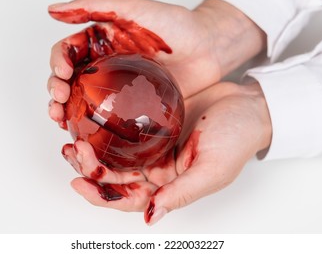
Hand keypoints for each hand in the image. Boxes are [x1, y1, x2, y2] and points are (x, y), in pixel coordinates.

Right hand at [47, 0, 265, 124]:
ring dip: (66, 110)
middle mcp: (105, 64)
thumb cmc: (176, 26)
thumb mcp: (134, 8)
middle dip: (56, 90)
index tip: (63, 75)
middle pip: (69, 79)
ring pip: (82, 100)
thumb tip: (53, 10)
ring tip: (61, 121)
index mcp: (101, 41)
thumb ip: (95, 6)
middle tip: (58, 101)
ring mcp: (117, 86)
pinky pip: (106, 117)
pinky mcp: (131, 105)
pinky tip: (85, 133)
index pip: (67, 52)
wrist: (208, 49)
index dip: (57, 63)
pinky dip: (91, 125)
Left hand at [64, 81, 271, 224]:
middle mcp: (157, 168)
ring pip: (115, 153)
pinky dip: (107, 126)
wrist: (247, 105)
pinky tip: (92, 118)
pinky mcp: (153, 121)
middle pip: (115, 176)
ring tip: (73, 138)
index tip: (79, 184)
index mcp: (169, 187)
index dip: (102, 196)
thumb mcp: (212, 169)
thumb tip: (151, 217)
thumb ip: (182, 193)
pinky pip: (124, 127)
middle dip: (90, 169)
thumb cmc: (237, 138)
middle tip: (74, 151)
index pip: (129, 199)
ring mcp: (153, 144)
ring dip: (93, 149)